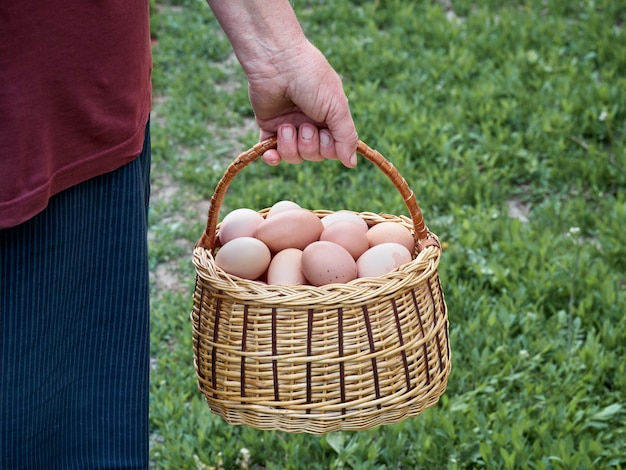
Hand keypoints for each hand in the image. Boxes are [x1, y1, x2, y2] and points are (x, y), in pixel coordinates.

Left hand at [247, 41, 357, 167]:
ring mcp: (290, 126)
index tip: (326, 134)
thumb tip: (352, 164)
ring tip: (286, 126)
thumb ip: (346, 137)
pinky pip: (272, 153)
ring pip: (294, 156)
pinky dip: (272, 157)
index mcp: (330, 118)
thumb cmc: (311, 78)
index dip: (330, 149)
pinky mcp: (269, 127)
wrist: (276, 62)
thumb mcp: (336, 107)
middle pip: (314, 155)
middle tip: (305, 126)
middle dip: (309, 145)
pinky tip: (271, 153)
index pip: (334, 149)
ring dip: (290, 146)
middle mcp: (311, 123)